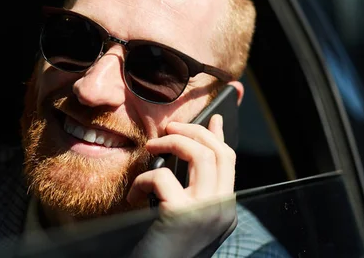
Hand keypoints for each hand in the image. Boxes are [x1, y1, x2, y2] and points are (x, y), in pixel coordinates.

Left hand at [126, 115, 237, 257]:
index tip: (213, 118)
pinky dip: (143, 179)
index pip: (230, 162)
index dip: (219, 136)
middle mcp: (223, 211)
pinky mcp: (181, 216)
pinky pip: (163, 177)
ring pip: (201, 155)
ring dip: (172, 143)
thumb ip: (191, 189)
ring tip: (152, 147)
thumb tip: (186, 152)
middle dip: (193, 131)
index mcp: (225, 211)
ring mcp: (206, 213)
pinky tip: (133, 195)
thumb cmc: (162, 249)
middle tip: (170, 129)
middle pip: (219, 153)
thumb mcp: (183, 217)